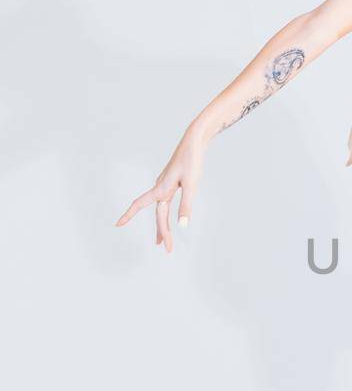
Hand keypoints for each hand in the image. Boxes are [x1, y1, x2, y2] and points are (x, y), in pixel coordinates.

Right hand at [115, 130, 204, 251]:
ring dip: (163, 226)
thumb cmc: (192, 160)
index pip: (140, 204)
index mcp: (161, 188)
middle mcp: (160, 187)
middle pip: (158, 214)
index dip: (128, 215)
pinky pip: (165, 203)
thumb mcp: (192, 184)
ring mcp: (165, 185)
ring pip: (162, 210)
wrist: (194, 140)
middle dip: (162, 232)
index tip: (117, 224)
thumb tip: (183, 226)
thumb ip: (186, 205)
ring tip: (163, 242)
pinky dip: (166, 214)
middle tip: (168, 249)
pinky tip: (168, 217)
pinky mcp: (171, 183)